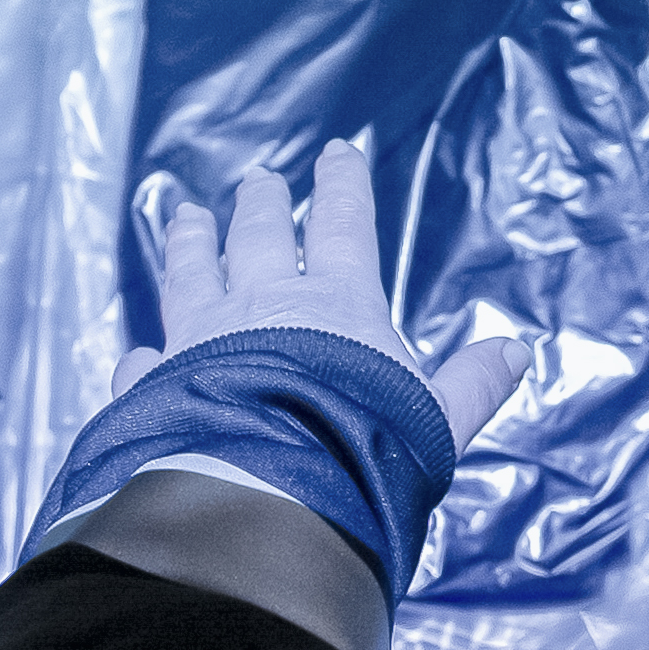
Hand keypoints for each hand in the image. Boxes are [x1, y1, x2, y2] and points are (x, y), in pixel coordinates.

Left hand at [120, 137, 528, 440]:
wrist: (268, 497)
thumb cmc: (362, 453)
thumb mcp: (436, 421)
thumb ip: (471, 386)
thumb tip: (515, 350)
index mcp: (336, 305)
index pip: (344, 227)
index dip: (344, 187)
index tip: (338, 152)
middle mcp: (262, 307)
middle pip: (259, 237)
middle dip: (262, 205)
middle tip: (258, 180)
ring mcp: (200, 340)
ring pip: (191, 276)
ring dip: (190, 244)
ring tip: (185, 217)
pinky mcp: (156, 386)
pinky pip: (144, 364)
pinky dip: (140, 357)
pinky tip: (134, 354)